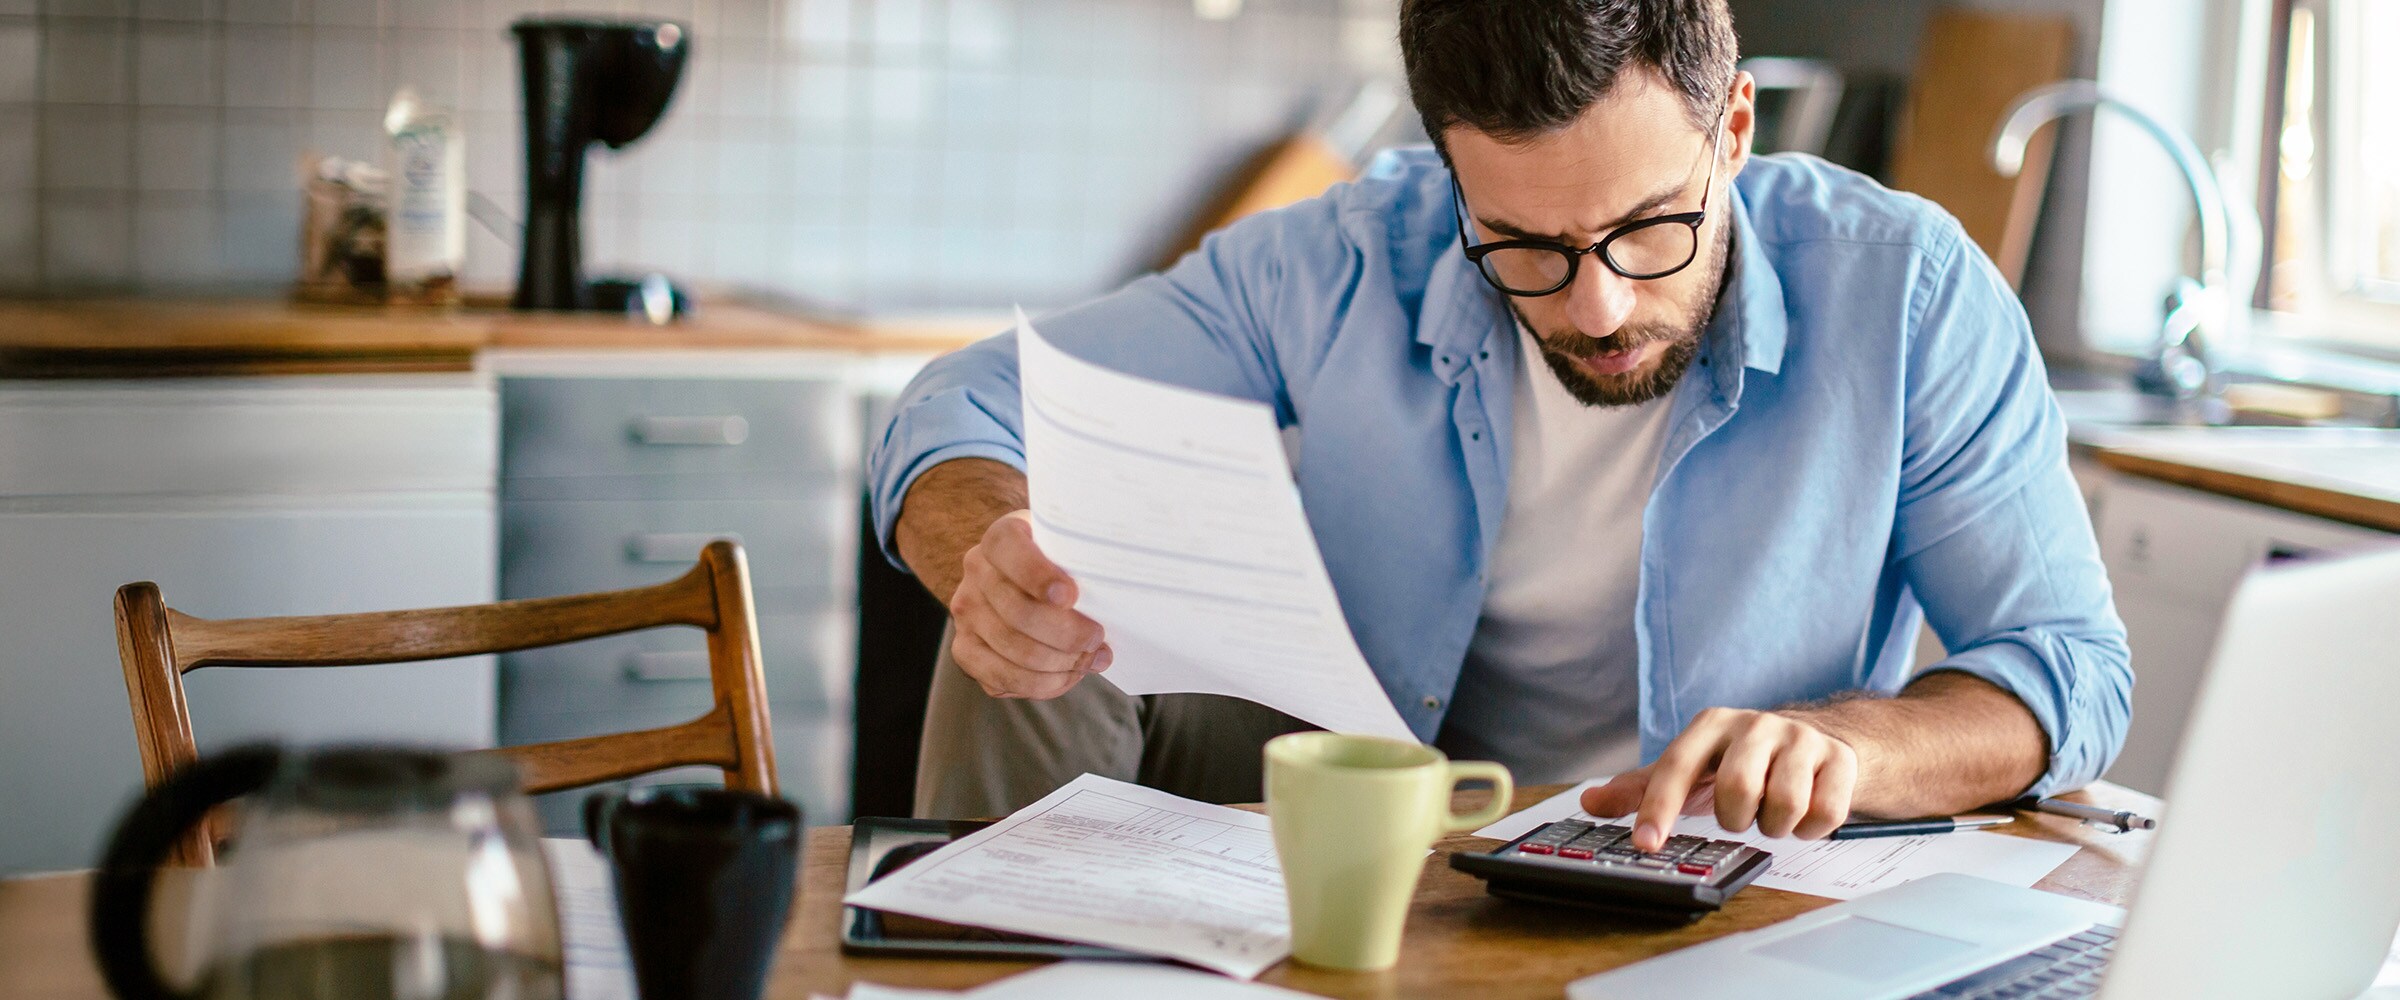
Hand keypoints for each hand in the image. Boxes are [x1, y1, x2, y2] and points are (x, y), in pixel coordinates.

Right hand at [946, 511, 1109, 698]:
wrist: (1028, 580)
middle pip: (1019, 613)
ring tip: (1090, 660)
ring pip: (1014, 650)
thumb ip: (1085, 561)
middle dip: (1067, 634)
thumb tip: (1118, 597)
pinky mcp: (966, 649)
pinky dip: (1042, 684)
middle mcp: (976, 571)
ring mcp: (967, 612)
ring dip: (1060, 663)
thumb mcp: (1072, 548)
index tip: (1070, 596)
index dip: (1037, 576)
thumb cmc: (1063, 564)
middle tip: (1098, 639)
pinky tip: (1067, 675)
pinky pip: (1002, 678)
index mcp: (1002, 537)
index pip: (1009, 550)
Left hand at [1579, 707, 1859, 851]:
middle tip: (1741, 815)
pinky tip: (1805, 814)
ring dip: (1775, 826)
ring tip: (1772, 813)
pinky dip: (1811, 829)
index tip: (1645, 844)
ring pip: (1785, 805)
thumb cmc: (1744, 760)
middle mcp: (1756, 725)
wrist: (1822, 741)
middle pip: (1738, 789)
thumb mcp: (1692, 769)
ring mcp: (1802, 738)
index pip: (1677, 766)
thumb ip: (1641, 788)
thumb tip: (1589, 802)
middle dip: (1736, 818)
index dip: (1658, 808)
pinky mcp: (1840, 759)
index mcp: (1712, 725)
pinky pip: (1824, 814)